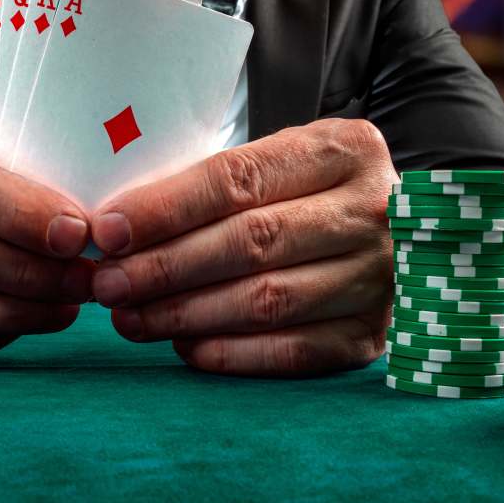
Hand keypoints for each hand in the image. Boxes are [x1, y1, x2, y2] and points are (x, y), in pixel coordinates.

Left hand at [90, 119, 396, 376]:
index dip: (167, 208)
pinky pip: (290, 351)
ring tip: (129, 317)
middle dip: (165, 266)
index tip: (109, 230)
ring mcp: (378, 278)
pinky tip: (183, 347)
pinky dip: (230, 353)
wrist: (395, 234)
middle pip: (250, 242)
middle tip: (108, 283)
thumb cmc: (311, 192)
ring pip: (265, 301)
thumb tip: (120, 226)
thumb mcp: (282, 159)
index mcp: (346, 150)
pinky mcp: (371, 334)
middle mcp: (373, 212)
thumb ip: (217, 183)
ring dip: (185, 314)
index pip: (240, 179)